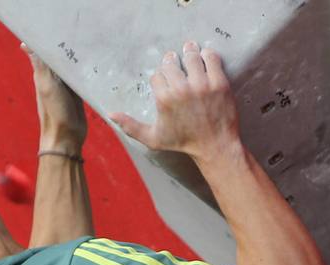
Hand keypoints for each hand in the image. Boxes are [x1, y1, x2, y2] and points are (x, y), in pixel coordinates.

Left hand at [23, 43, 86, 153]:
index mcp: (43, 74)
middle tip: (81, 39)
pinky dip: (86, 74)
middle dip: (67, 49)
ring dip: (78, 61)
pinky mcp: (78, 96)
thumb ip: (40, 64)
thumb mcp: (46, 84)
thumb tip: (25, 44)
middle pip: (60, 58)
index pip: (45, 52)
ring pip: (72, 68)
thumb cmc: (54, 111)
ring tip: (90, 51)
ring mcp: (66, 88)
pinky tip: (94, 68)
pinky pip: (81, 80)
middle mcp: (54, 79)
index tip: (62, 32)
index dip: (51, 41)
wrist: (66, 138)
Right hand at [107, 41, 239, 162]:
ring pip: (191, 56)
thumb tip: (110, 114)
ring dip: (189, 52)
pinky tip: (205, 59)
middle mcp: (182, 90)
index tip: (167, 82)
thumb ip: (131, 126)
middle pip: (171, 62)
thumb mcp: (154, 139)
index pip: (157, 75)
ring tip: (190, 53)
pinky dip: (207, 55)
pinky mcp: (219, 83)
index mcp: (164, 99)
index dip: (161, 77)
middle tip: (177, 64)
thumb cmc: (184, 143)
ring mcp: (202, 86)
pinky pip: (211, 58)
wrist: (215, 147)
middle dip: (172, 62)